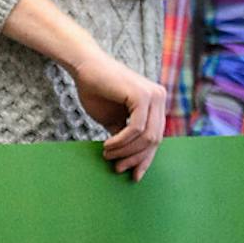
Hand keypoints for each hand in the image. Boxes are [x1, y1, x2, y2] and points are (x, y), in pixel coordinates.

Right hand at [66, 46, 164, 178]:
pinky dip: (122, 141)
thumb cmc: (96, 90)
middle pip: (154, 140)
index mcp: (156, 103)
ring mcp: (154, 96)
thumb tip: (130, 161)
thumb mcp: (114, 119)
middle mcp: (159, 98)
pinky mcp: (143, 95)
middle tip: (117, 167)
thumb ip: (125, 136)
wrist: (84, 67)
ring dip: (125, 151)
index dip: (145, 159)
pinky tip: (108, 145)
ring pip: (147, 137)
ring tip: (108, 154)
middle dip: (135, 158)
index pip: (156, 137)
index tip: (134, 175)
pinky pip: (136, 129)